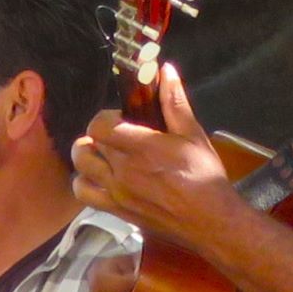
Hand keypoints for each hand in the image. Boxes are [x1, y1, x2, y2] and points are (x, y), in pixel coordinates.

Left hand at [71, 64, 237, 248]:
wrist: (212, 221)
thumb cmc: (205, 176)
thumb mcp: (193, 135)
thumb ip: (174, 102)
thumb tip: (165, 70)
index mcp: (142, 147)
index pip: (99, 125)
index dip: (105, 118)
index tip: (120, 119)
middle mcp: (123, 170)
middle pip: (87, 144)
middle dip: (97, 135)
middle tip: (113, 137)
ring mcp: (117, 193)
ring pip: (80, 169)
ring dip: (87, 158)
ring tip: (103, 156)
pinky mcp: (117, 211)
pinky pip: (83, 195)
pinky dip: (85, 184)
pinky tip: (101, 179)